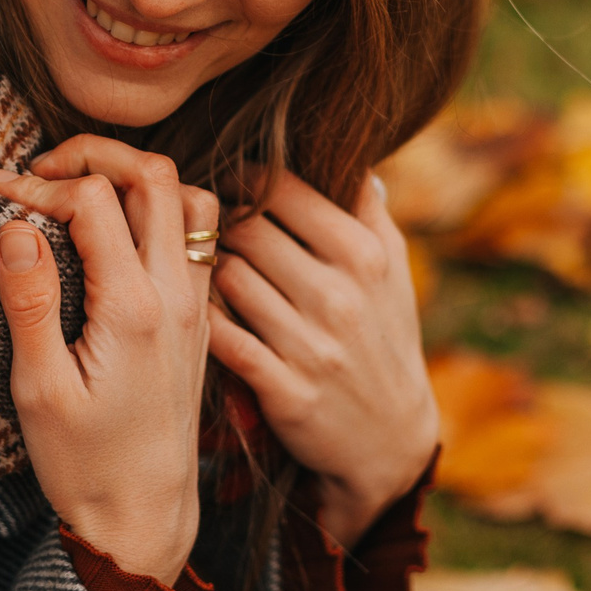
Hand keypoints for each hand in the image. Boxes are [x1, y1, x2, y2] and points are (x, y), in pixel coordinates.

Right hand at [0, 137, 219, 583]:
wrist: (144, 518)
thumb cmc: (84, 465)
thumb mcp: (38, 390)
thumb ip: (29, 301)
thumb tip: (15, 226)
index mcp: (134, 308)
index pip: (93, 199)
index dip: (39, 185)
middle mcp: (177, 296)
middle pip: (154, 175)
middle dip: (93, 154)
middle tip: (42, 171)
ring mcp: (197, 305)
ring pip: (189, 197)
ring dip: (137, 178)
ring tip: (83, 192)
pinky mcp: (200, 319)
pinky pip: (200, 236)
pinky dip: (163, 210)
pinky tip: (119, 232)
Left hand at [210, 169, 436, 548]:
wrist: (392, 437)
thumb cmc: (385, 337)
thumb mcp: (394, 271)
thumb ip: (368, 210)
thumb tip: (347, 152)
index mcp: (364, 254)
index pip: (283, 188)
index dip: (243, 178)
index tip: (228, 184)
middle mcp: (340, 296)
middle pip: (246, 228)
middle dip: (218, 221)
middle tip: (203, 224)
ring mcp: (312, 345)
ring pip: (227, 277)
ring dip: (208, 269)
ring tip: (201, 265)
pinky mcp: (286, 390)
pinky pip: (222, 337)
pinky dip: (203, 318)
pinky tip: (197, 310)